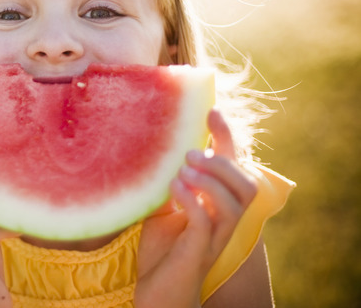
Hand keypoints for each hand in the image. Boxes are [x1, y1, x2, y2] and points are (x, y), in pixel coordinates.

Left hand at [136, 109, 257, 307]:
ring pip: (237, 203)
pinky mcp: (199, 252)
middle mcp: (225, 222)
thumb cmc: (160, 248)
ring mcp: (216, 238)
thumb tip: (154, 144)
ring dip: (212, 179)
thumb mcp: (162, 206)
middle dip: (224, 162)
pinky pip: (206, 222)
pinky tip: (175, 188)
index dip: (228, 138)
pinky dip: (193, 200)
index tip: (212, 111)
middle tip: (191, 153)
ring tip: (183, 170)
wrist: (156, 291)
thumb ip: (166, 180)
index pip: (235, 167)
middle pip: (248, 185)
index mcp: (219, 206)